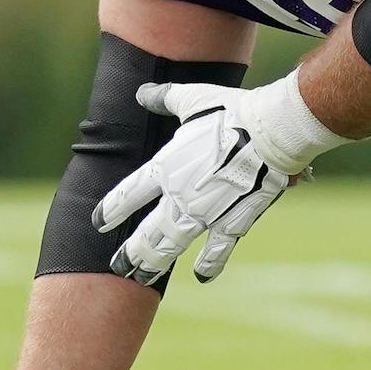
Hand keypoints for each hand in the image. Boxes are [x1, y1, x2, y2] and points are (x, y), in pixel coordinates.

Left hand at [93, 80, 321, 286]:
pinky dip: (210, 263)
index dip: (112, 210)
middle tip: (117, 265)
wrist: (271, 132)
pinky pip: (218, 248)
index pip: (129, 195)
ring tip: (140, 277)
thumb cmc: (232, 111)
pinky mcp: (233, 221)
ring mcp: (205, 213)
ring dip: (154, 263)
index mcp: (165, 167)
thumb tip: (142, 93)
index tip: (99, 223)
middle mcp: (179, 196)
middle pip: (146, 232)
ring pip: (172, 246)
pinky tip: (201, 275)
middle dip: (130, 251)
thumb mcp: (192, 100)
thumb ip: (165, 99)